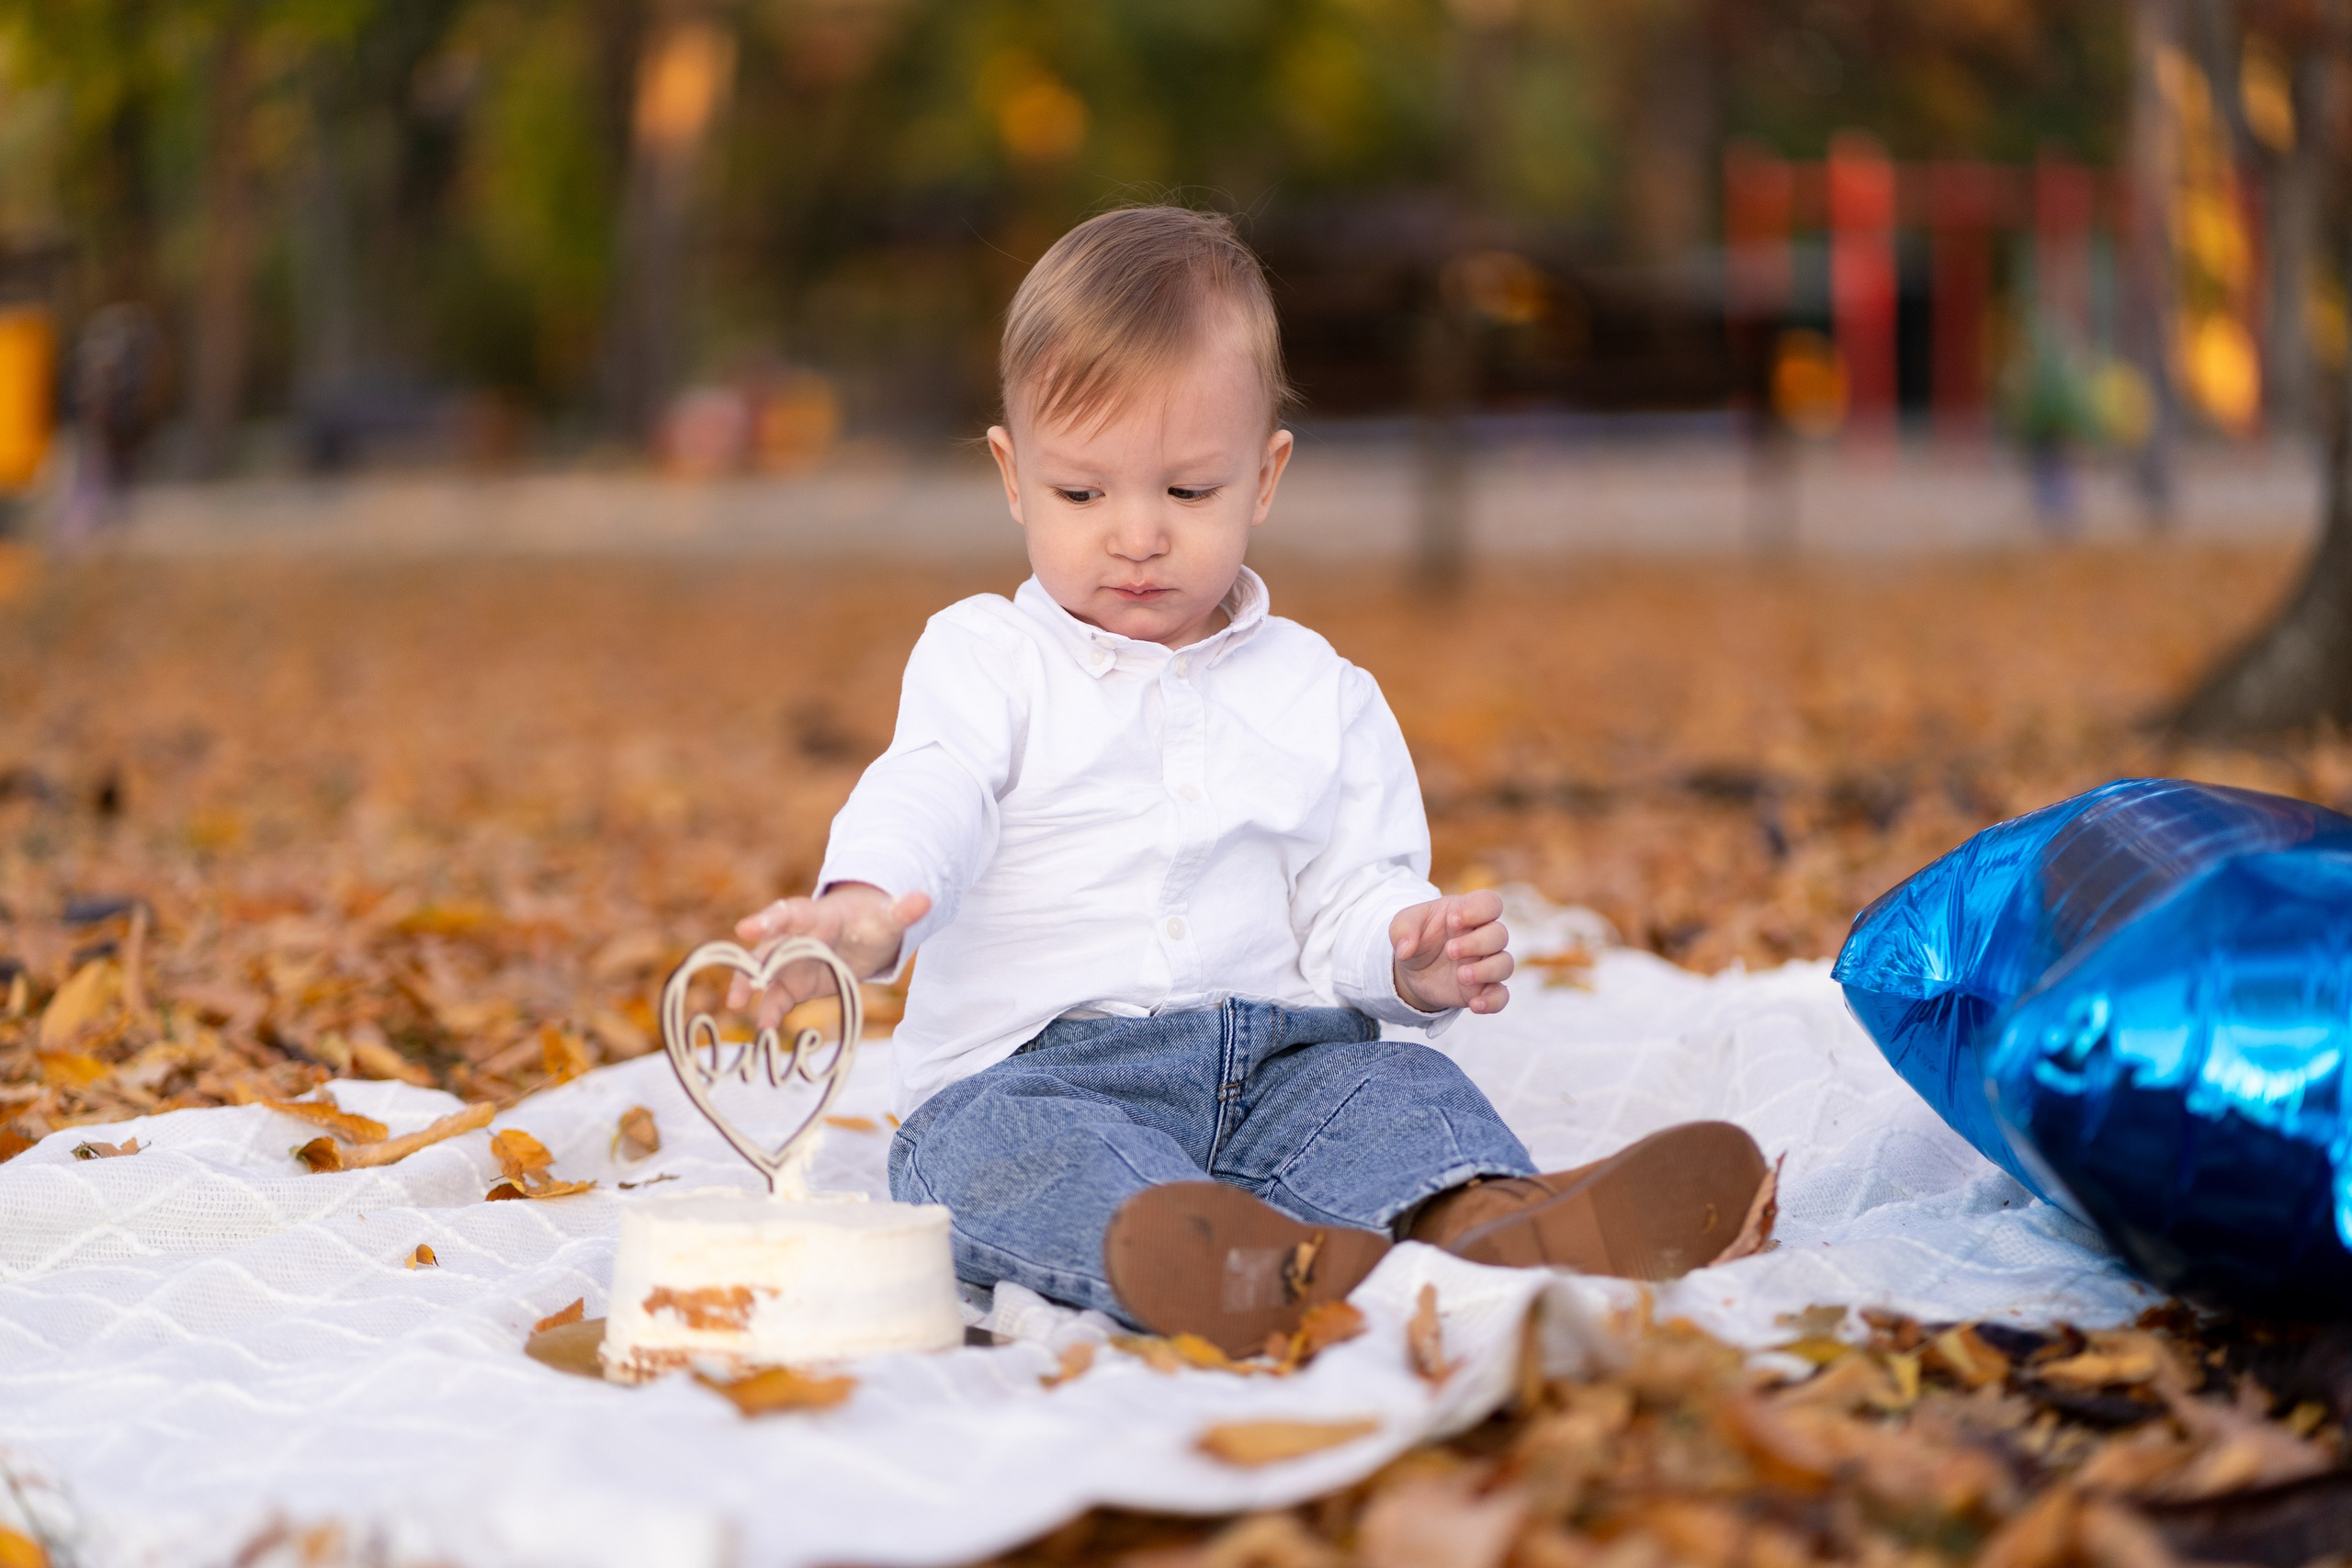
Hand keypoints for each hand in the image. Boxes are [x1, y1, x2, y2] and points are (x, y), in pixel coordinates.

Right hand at [727, 884, 931, 1028]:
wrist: (866, 934)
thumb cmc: (872, 919)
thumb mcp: (889, 916)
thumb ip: (903, 911)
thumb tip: (925, 899)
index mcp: (816, 916)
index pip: (789, 914)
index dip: (767, 920)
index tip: (746, 929)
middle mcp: (796, 937)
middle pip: (768, 945)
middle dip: (752, 959)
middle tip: (741, 976)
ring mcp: (791, 961)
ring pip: (763, 972)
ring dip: (748, 984)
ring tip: (736, 1001)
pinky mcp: (794, 984)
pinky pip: (777, 999)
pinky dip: (769, 1013)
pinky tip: (764, 1031)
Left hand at [1391, 890, 1511, 1015]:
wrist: (1414, 971)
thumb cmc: (1416, 938)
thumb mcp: (1402, 926)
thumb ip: (1402, 929)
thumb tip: (1405, 950)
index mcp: (1468, 913)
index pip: (1490, 903)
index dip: (1478, 910)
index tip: (1453, 920)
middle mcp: (1482, 937)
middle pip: (1499, 934)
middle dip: (1477, 943)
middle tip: (1449, 951)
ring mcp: (1486, 964)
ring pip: (1505, 964)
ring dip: (1486, 970)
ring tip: (1460, 976)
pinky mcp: (1483, 989)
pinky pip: (1501, 996)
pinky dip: (1492, 1001)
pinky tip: (1474, 1004)